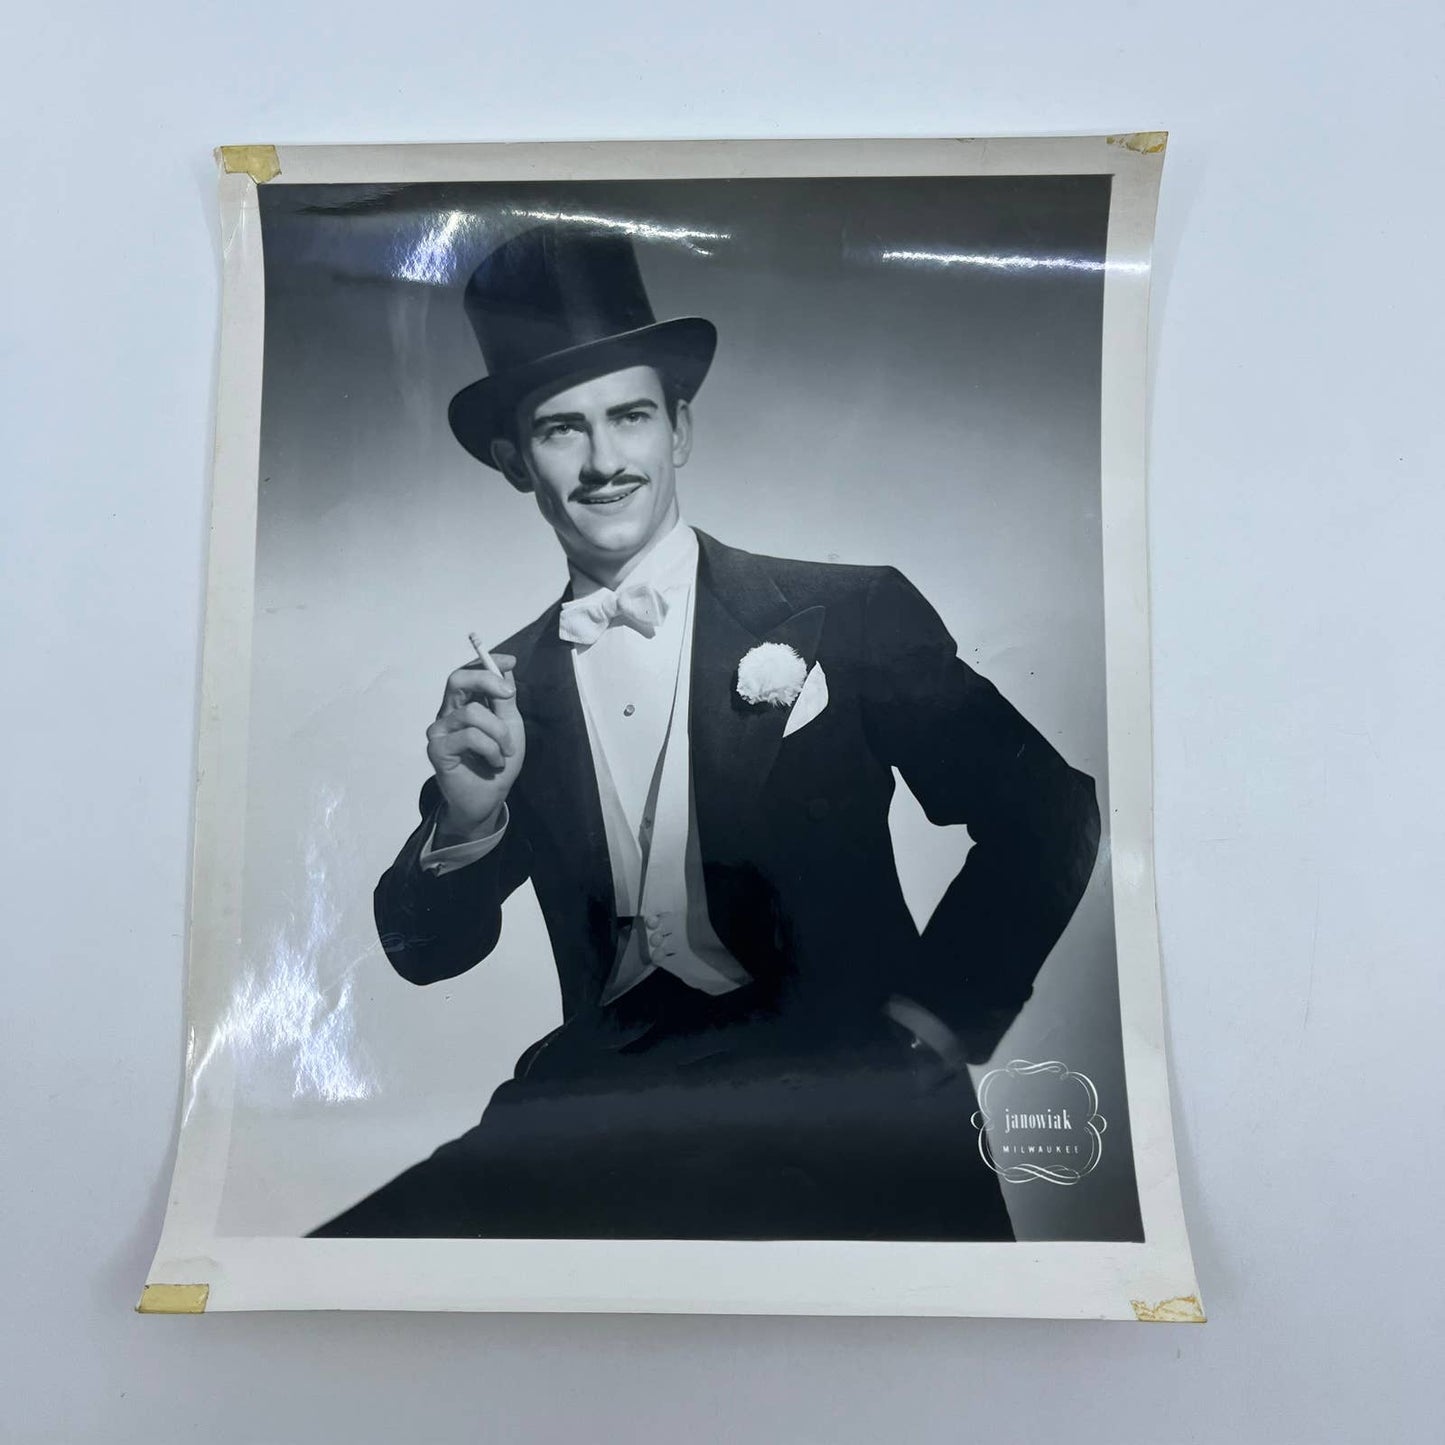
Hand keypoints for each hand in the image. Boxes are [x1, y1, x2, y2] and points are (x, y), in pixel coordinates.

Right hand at [425, 652, 524, 843]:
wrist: (489, 798)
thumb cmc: (498, 761)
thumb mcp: (509, 726)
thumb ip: (505, 700)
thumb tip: (506, 669)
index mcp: (463, 704)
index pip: (468, 673)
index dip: (487, 663)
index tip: (511, 662)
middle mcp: (448, 713)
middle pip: (457, 680)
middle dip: (486, 681)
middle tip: (509, 694)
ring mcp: (439, 730)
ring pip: (471, 713)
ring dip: (499, 733)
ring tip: (506, 752)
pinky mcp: (437, 750)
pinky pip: (469, 737)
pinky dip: (491, 749)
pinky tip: (495, 763)